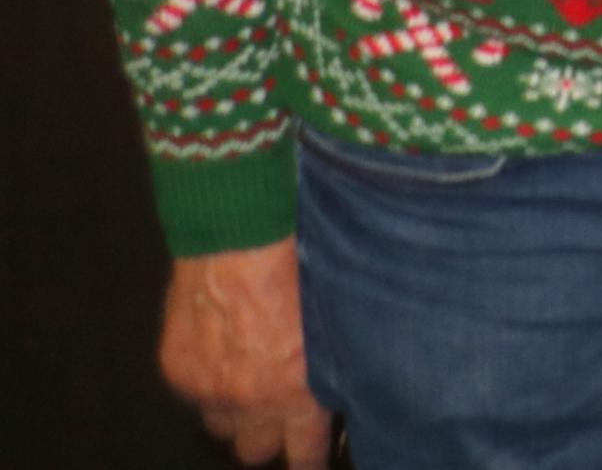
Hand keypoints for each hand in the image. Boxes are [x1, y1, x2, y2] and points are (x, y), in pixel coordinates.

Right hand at [158, 244, 330, 468]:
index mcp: (295, 394)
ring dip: (233, 412)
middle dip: (265, 436)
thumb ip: (329, 365)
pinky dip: (205, 381)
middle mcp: (248, 402)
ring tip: (247, 386)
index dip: (309, 461)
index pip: (304, 452)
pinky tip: (219, 355)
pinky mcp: (177, 368)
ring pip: (219, 426)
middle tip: (276, 416)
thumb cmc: (304, 271)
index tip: (311, 464)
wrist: (241, 241)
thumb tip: (337, 383)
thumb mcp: (333, 325)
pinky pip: (191, 393)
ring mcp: (207, 388)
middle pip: (252, 450)